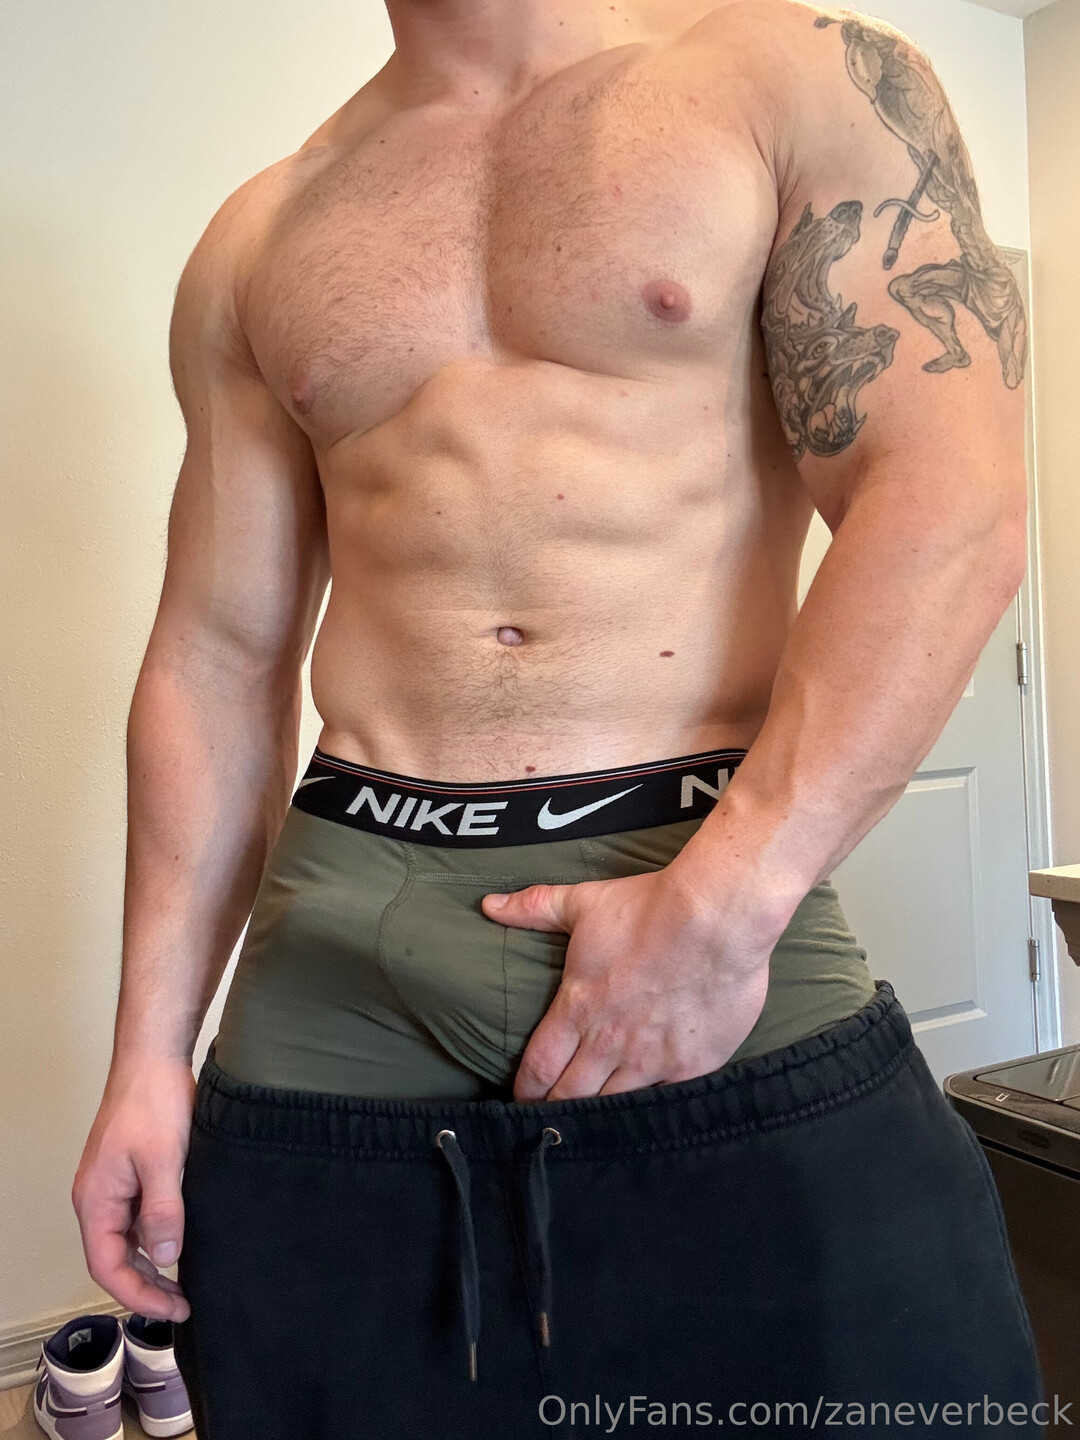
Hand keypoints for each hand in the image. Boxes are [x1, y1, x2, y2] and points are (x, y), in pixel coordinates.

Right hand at [72, 1056, 195, 1322]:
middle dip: (147, 1286)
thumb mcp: (162, 1160)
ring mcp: (115, 1184)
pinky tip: (182, 1242)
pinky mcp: (132, 1172)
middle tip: (184, 1303)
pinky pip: (139, 1217)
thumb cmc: (153, 1101)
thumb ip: (162, 1211)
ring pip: (128, 1239)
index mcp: (96, 1199)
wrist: (155, 1058)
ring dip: (152, 1263)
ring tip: (185, 1283)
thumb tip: (164, 1257)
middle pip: (114, 1258)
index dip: (138, 1295)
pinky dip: (157, 1236)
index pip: (107, 1267)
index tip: (173, 1309)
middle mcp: (99, 1197)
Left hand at [481, 866, 774, 1101]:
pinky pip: (660, 1102)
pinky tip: (642, 1115)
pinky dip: (647, 1109)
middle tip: (549, 1121)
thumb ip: (535, 908)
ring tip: (589, 1124)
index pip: (538, 1067)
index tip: (522, 1099)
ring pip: (611, 1106)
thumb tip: (490, 905)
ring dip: (597, 1115)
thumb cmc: (649, 909)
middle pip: (569, 1096)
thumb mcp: (584, 903)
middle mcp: (609, 1042)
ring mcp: (650, 1058)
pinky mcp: (690, 1065)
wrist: (716, 918)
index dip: (525, 1090)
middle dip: (555, 1109)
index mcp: (578, 1008)